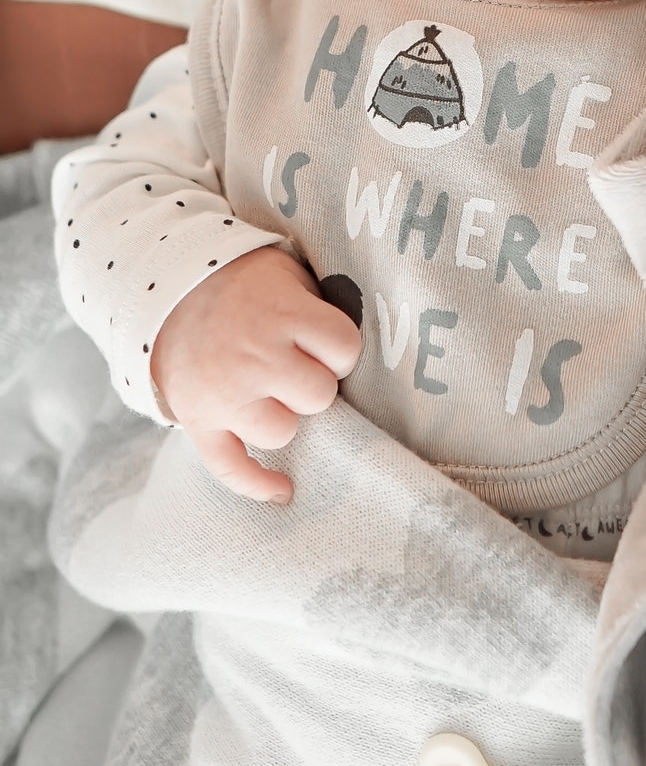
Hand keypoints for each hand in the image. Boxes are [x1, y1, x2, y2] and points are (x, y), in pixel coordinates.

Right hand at [150, 247, 361, 504]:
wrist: (167, 292)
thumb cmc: (243, 286)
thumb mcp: (286, 275)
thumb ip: (319, 305)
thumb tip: (357, 344)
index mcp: (281, 312)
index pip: (344, 347)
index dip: (340, 349)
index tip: (323, 342)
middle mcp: (253, 356)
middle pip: (319, 395)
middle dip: (313, 382)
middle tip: (294, 364)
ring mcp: (224, 393)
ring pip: (282, 432)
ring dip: (284, 416)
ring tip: (270, 393)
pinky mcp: (198, 421)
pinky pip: (231, 468)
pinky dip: (258, 484)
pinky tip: (283, 490)